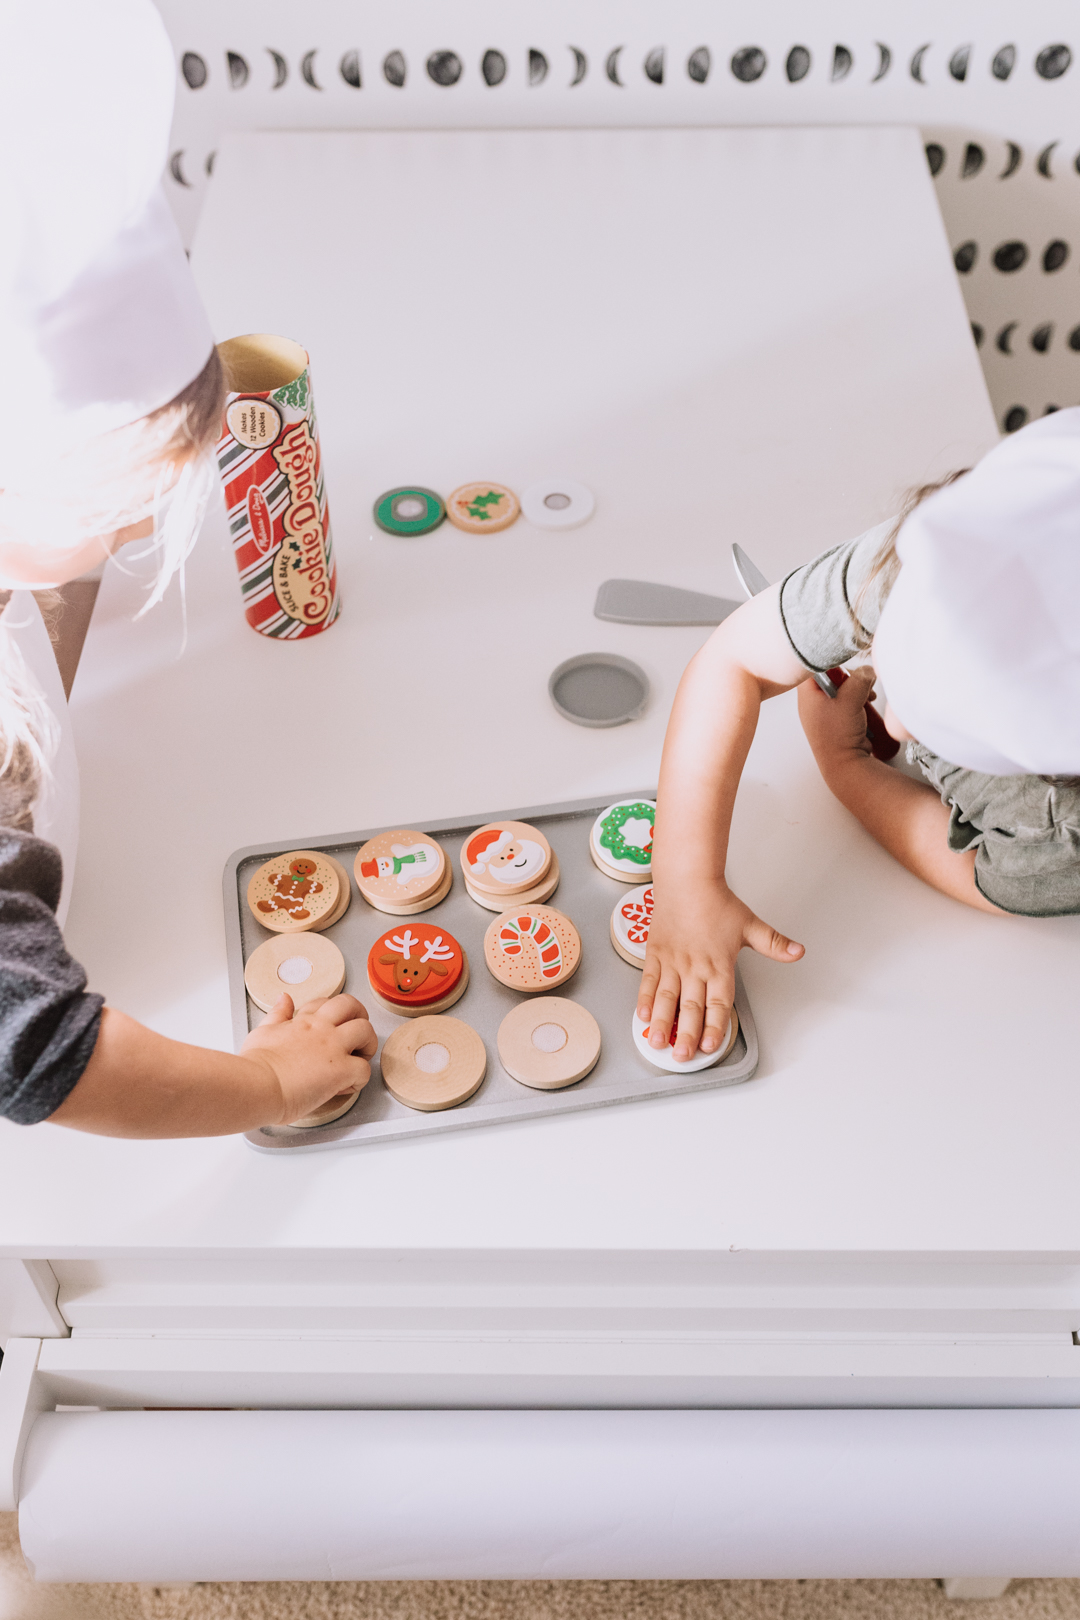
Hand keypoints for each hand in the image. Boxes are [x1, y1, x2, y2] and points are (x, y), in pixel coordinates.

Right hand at [241, 993, 377, 1124]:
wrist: (256, 1085)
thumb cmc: (255, 1065)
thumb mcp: (263, 1031)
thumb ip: (277, 1014)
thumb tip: (283, 998)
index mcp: (304, 1021)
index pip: (328, 1002)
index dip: (333, 1013)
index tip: (330, 1027)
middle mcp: (322, 1029)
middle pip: (352, 1006)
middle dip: (360, 1018)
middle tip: (356, 1036)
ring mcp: (333, 1047)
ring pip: (366, 1031)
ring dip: (367, 1045)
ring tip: (357, 1060)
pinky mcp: (340, 1069)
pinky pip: (364, 1069)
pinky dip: (359, 1079)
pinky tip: (345, 1086)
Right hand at [638, 881, 802, 1060]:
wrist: (687, 880)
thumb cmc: (716, 901)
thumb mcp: (750, 924)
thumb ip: (774, 943)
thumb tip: (798, 952)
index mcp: (719, 965)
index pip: (718, 1004)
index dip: (714, 1027)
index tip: (709, 1046)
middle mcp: (695, 968)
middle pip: (690, 1007)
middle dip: (686, 1035)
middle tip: (682, 1056)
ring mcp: (672, 962)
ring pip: (665, 999)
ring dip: (661, 1022)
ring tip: (656, 1042)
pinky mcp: (655, 954)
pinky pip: (648, 981)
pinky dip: (643, 999)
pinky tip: (641, 1016)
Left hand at [797, 665, 875, 778]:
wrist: (845, 764)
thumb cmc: (839, 735)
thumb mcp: (851, 699)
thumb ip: (860, 678)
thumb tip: (867, 670)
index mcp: (807, 695)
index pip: (813, 666)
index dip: (830, 661)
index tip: (845, 662)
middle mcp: (813, 703)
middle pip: (831, 678)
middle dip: (850, 679)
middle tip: (860, 683)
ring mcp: (824, 713)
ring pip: (842, 690)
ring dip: (858, 691)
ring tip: (867, 697)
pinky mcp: (837, 721)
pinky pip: (848, 704)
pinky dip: (859, 702)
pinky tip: (867, 706)